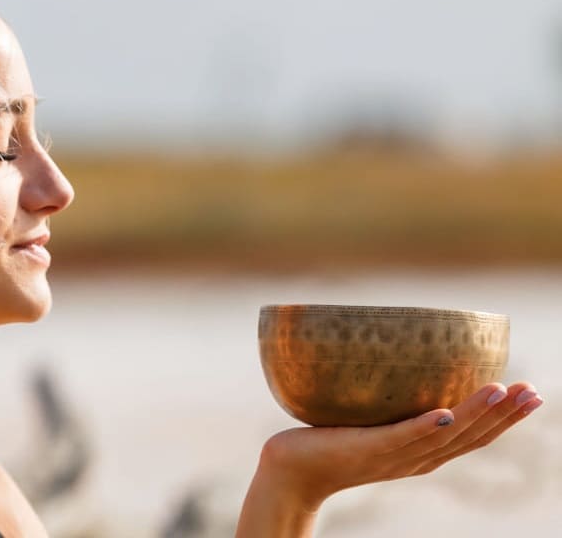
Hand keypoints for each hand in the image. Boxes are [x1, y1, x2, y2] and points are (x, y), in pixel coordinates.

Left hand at [236, 382, 542, 536]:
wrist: (290, 470)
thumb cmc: (325, 439)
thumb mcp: (367, 420)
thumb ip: (388, 400)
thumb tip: (397, 355)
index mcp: (420, 452)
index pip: (472, 437)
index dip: (504, 418)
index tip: (531, 394)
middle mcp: (414, 458)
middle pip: (470, 439)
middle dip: (505, 416)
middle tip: (535, 392)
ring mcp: (393, 456)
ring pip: (444, 437)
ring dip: (475, 415)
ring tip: (502, 390)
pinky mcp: (368, 449)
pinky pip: (401, 438)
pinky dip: (425, 428)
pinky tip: (445, 414)